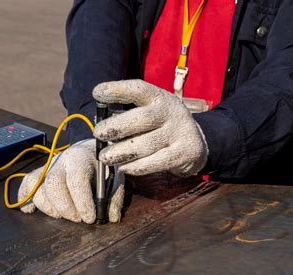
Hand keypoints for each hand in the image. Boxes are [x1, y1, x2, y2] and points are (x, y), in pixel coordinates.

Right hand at [17, 139, 124, 223]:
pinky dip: (26, 199)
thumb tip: (111, 217)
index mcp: (80, 157)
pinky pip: (26, 185)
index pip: (76, 179)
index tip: (89, 218)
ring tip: (63, 215)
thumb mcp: (115, 178)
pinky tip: (31, 210)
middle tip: (78, 219)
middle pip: (53, 184)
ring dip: (49, 208)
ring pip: (37, 188)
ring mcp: (47, 167)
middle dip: (65, 207)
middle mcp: (60, 160)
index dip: (82, 202)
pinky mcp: (38, 174)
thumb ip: (114, 197)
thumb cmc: (103, 168)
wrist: (91, 152)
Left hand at [93, 79, 207, 176]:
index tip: (97, 93)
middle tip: (99, 134)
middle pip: (143, 118)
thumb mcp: (149, 112)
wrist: (195, 142)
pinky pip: (157, 162)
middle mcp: (171, 112)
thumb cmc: (159, 126)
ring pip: (146, 144)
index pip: (139, 89)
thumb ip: (127, 115)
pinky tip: (124, 167)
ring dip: (122, 152)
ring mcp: (179, 132)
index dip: (118, 90)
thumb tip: (100, 124)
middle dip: (117, 126)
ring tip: (105, 157)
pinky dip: (137, 166)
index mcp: (159, 98)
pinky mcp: (184, 153)